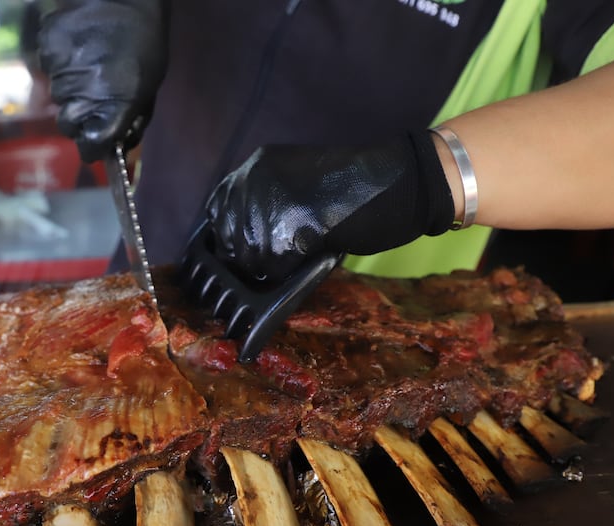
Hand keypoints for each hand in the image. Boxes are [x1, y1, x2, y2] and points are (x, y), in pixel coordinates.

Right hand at [38, 0, 167, 162]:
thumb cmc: (144, 47)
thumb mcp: (147, 90)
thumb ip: (130, 123)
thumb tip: (114, 148)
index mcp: (112, 107)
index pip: (88, 146)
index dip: (92, 146)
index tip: (95, 142)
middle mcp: (80, 92)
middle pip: (68, 122)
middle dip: (80, 115)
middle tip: (95, 93)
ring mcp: (59, 69)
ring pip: (57, 93)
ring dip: (71, 86)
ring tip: (90, 63)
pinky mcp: (46, 46)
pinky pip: (49, 66)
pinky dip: (61, 62)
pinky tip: (79, 47)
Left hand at [205, 131, 455, 284]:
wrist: (396, 181)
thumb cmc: (351, 187)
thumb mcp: (294, 180)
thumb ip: (263, 201)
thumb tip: (233, 240)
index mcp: (254, 166)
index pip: (217, 209)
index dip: (228, 235)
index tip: (241, 249)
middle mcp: (254, 180)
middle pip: (229, 237)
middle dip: (246, 256)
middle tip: (276, 259)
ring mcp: (269, 204)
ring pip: (250, 256)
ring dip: (270, 266)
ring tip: (298, 255)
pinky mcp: (289, 229)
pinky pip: (276, 267)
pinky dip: (290, 271)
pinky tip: (310, 255)